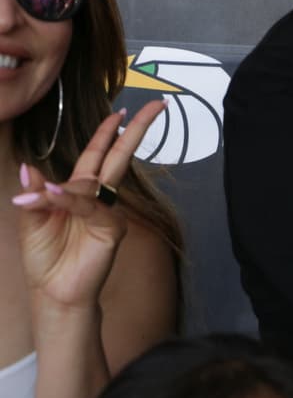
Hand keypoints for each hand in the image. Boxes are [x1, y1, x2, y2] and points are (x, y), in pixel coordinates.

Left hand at [14, 99, 166, 309]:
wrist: (54, 293)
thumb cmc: (46, 258)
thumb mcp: (31, 221)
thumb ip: (35, 193)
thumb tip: (28, 167)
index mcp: (80, 191)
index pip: (97, 154)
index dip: (107, 133)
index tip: (120, 112)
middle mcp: (99, 196)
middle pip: (120, 155)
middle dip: (137, 129)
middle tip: (158, 104)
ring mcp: (108, 210)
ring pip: (100, 178)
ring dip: (76, 183)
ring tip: (48, 195)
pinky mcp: (111, 228)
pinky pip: (89, 207)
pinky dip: (70, 201)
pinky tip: (51, 198)